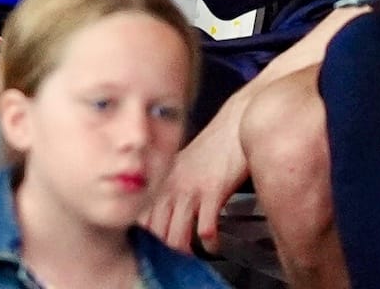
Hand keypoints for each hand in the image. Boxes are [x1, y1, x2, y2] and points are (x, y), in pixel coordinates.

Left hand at [144, 109, 248, 254]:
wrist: (236, 124)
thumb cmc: (214, 146)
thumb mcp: (182, 164)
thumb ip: (170, 186)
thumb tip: (163, 211)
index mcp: (163, 180)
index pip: (142, 217)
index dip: (148, 236)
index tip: (156, 245)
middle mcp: (172, 186)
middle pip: (156, 232)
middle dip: (165, 249)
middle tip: (176, 256)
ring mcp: (191, 190)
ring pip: (176, 236)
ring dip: (185, 251)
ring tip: (193, 255)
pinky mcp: (213, 193)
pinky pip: (206, 230)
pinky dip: (210, 244)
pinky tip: (214, 244)